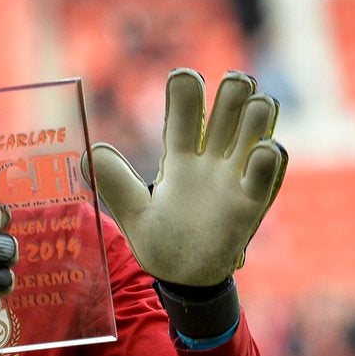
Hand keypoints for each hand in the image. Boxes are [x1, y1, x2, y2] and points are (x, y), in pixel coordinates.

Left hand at [87, 69, 285, 285]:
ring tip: (256, 103)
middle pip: (226, 115)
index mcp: (180, 158)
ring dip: (257, 116)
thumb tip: (87, 151)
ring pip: (252, 134)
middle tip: (235, 81)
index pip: (184, 118)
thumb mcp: (133, 213)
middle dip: (232, 95)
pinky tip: (264, 148)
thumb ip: (116, 182)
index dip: (185, 95)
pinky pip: (263, 176)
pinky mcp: (250, 202)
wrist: (184, 279)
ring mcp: (233, 179)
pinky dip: (267, 159)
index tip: (183, 76)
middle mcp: (209, 161)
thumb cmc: (160, 241)